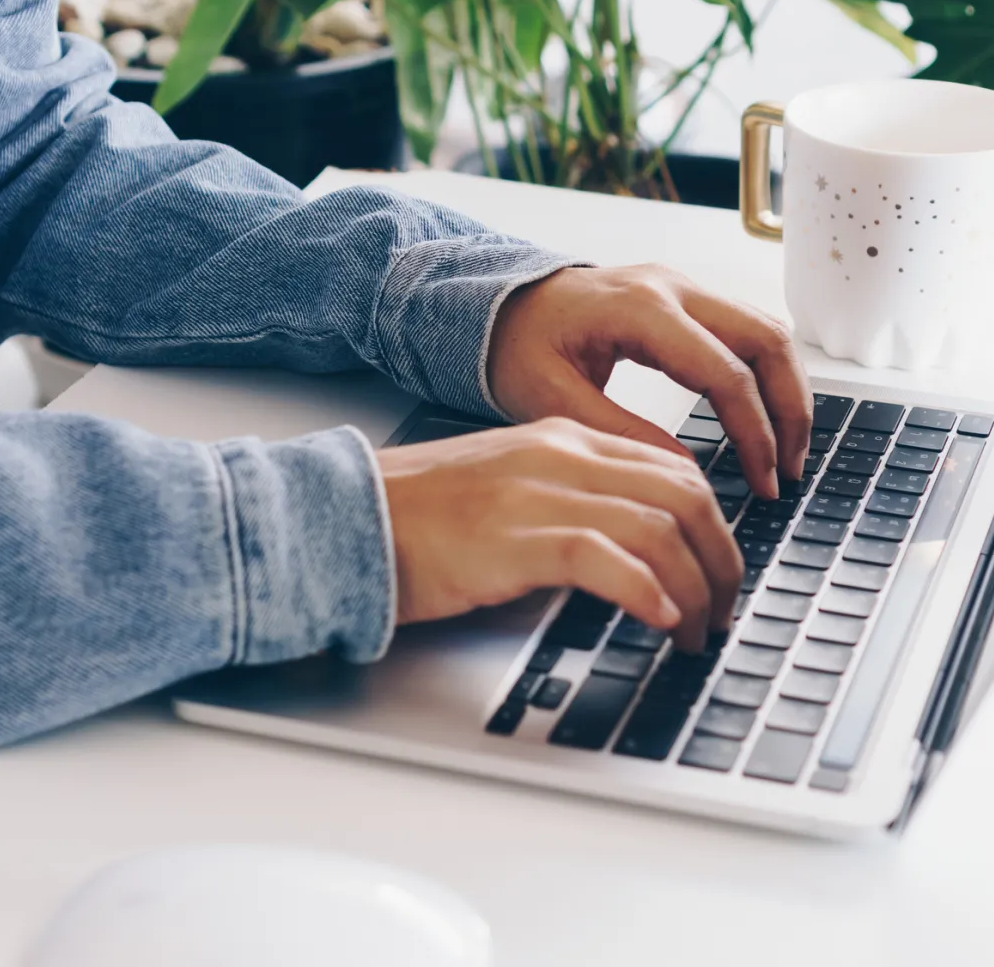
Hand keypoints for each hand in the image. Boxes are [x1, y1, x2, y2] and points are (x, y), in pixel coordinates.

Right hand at [376, 417, 742, 651]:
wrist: (349, 516)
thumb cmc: (423, 516)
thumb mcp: (511, 490)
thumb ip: (571, 503)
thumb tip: (631, 550)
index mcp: (564, 441)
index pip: (673, 471)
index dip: (715, 526)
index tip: (719, 569)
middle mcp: (561, 457)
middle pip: (684, 496)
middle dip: (722, 560)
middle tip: (724, 608)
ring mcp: (538, 494)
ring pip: (659, 529)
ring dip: (695, 589)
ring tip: (698, 632)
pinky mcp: (514, 539)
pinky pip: (607, 559)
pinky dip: (647, 593)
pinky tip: (660, 622)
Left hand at [488, 264, 812, 499]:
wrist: (497, 307)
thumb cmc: (514, 347)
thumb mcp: (551, 399)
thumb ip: (619, 432)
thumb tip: (686, 473)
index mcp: (640, 309)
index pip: (726, 371)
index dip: (755, 433)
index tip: (764, 483)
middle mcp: (672, 287)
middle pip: (768, 339)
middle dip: (791, 409)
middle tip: (791, 470)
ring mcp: (682, 288)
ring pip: (767, 331)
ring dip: (786, 390)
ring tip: (786, 451)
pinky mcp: (683, 300)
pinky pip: (744, 332)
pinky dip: (764, 375)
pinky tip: (762, 417)